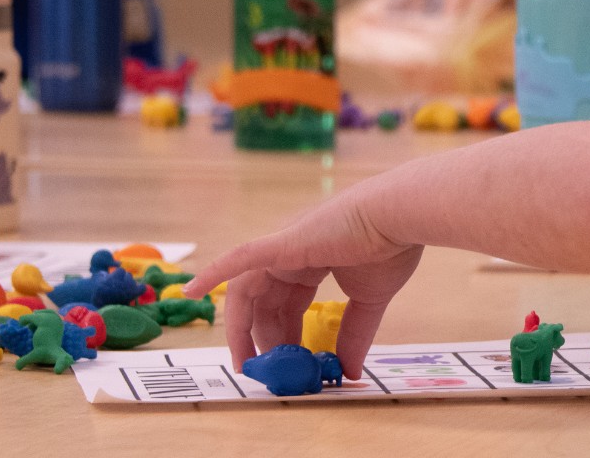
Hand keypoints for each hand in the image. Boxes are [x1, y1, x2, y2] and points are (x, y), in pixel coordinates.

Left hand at [180, 198, 424, 366]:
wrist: (399, 217)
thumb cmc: (390, 247)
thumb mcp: (369, 300)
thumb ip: (354, 334)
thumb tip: (350, 372)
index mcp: (313, 261)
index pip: (288, 304)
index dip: (284, 336)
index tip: (286, 365)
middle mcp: (291, 253)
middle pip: (265, 304)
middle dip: (264, 340)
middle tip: (266, 372)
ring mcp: (282, 247)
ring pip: (248, 291)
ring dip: (241, 328)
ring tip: (244, 362)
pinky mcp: (280, 244)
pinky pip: (238, 260)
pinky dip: (214, 273)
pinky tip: (190, 291)